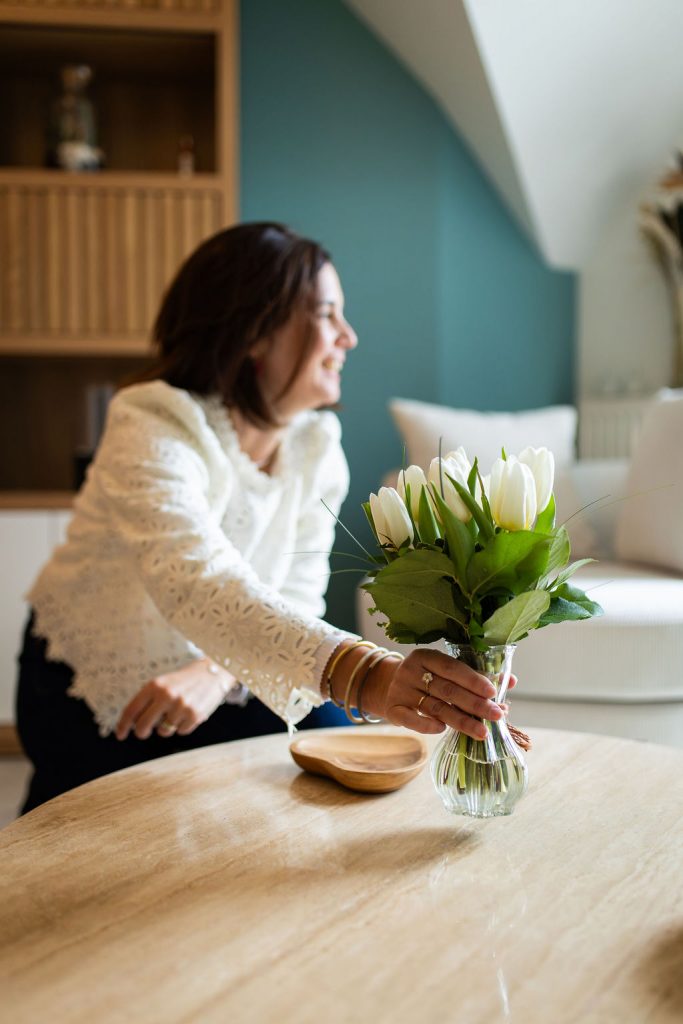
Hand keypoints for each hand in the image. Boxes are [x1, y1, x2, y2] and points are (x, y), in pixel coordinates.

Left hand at [115, 659, 236, 740]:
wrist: (212, 673)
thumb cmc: (183, 680)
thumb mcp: (163, 683)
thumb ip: (148, 700)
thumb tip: (132, 722)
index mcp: (154, 685)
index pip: (131, 710)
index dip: (122, 725)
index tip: (120, 734)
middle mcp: (166, 695)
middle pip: (143, 726)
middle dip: (141, 732)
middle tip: (143, 732)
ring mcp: (180, 706)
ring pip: (163, 731)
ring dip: (167, 726)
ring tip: (176, 712)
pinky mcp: (194, 715)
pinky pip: (180, 732)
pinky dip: (182, 726)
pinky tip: (188, 713)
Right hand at [362, 649, 509, 739]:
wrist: (386, 684)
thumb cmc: (425, 677)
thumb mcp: (444, 671)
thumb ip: (474, 676)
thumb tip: (511, 681)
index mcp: (426, 656)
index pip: (452, 667)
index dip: (473, 680)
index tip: (494, 692)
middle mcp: (411, 671)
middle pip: (447, 690)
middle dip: (475, 704)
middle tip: (497, 715)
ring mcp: (400, 690)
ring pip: (435, 708)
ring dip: (461, 721)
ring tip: (482, 732)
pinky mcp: (392, 709)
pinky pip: (411, 719)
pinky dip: (427, 725)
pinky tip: (443, 730)